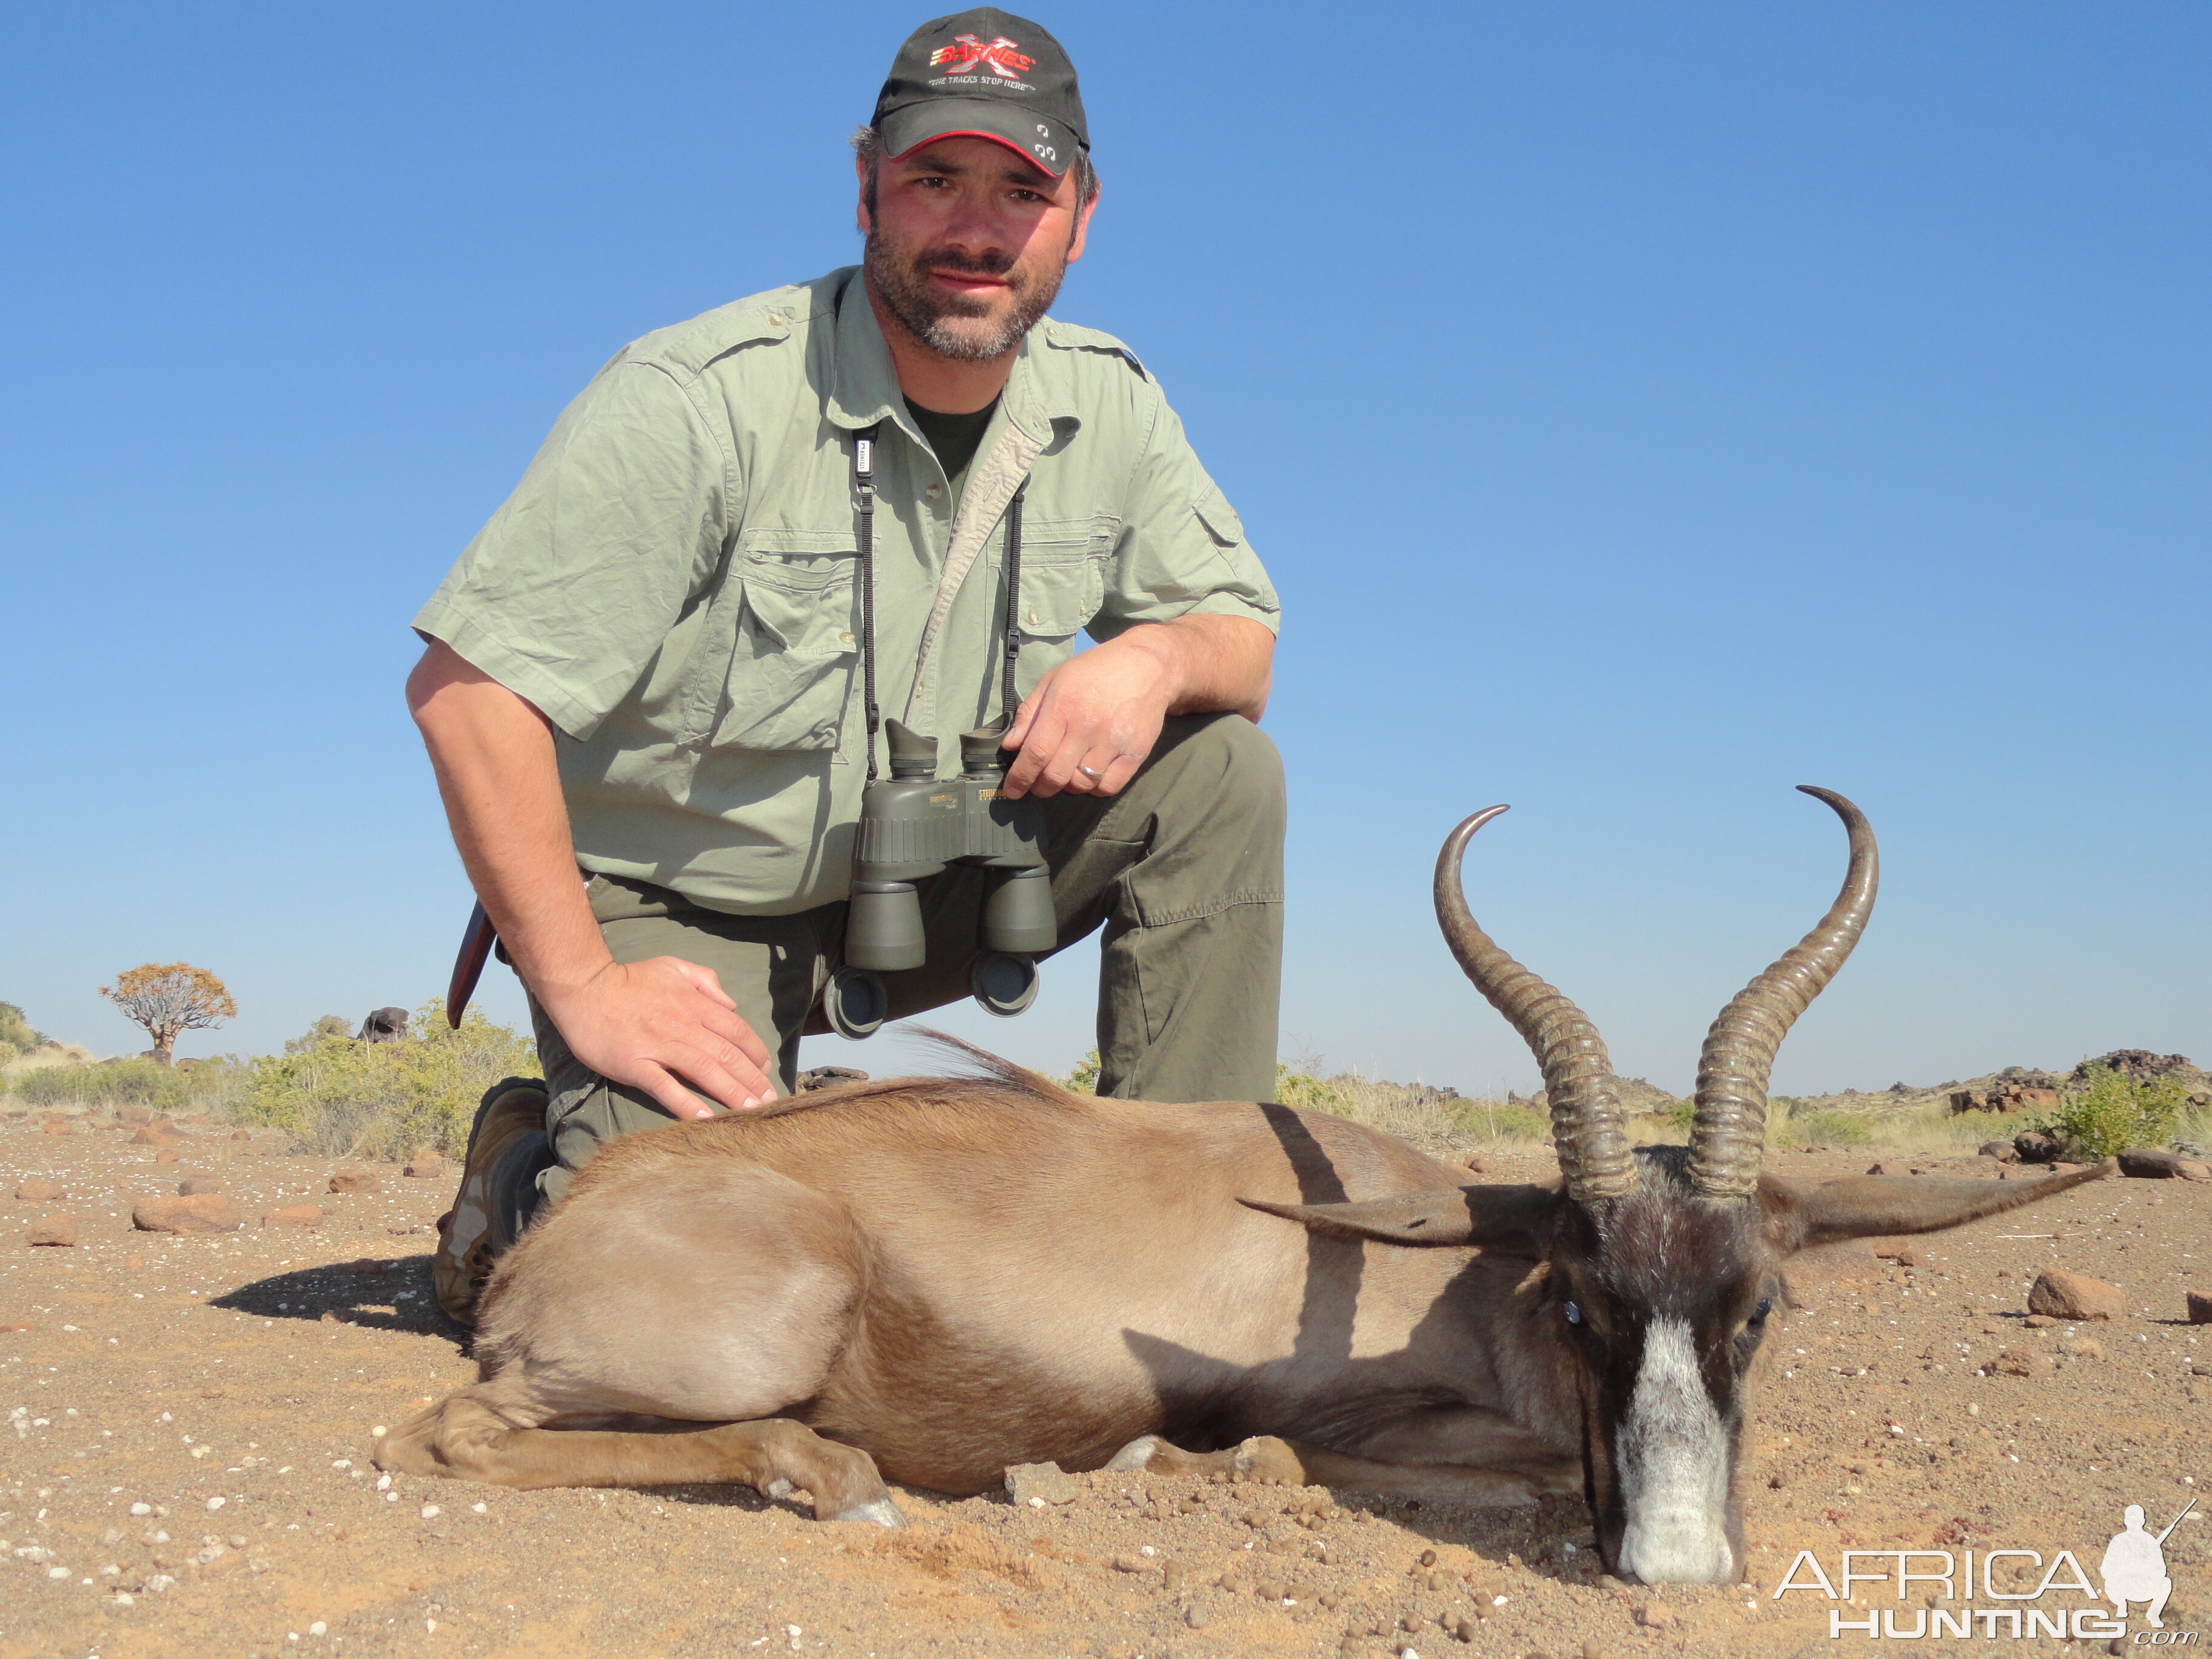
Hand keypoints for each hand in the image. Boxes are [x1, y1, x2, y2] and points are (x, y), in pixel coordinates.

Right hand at [537, 957, 777, 1118]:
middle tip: (769, 1101)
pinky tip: (707, 1118)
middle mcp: (684, 1026)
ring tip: (750, 1112)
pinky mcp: (636, 1065)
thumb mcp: (674, 966)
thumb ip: (706, 981)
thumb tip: (731, 1003)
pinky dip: (687, 1104)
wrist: (584, 988)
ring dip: (732, 1093)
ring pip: (705, 1072)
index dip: (755, 1052)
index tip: (765, 1070)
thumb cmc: (630, 979)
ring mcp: (660, 1046)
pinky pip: (666, 1088)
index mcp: (695, 1004)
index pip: (736, 1031)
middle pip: (727, 1056)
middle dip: (752, 1080)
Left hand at [1000, 633, 1175, 798]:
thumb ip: (1029, 713)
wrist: (1147, 666)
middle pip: (1056, 775)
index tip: (1012, 791)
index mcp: (1063, 706)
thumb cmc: (1095, 671)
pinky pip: (1109, 786)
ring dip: (1067, 787)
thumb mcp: (1054, 680)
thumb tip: (1010, 745)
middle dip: (1040, 788)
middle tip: (1037, 785)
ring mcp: (1114, 741)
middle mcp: (1088, 726)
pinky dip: (1095, 789)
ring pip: (1081, 784)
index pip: (1035, 752)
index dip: (1020, 777)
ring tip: (1066, 774)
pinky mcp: (1136, 752)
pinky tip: (1090, 776)